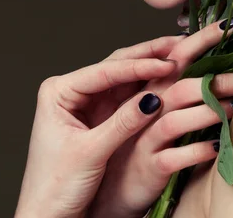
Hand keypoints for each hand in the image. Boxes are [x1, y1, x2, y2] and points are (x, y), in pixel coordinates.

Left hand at [14, 37, 184, 217]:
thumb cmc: (54, 188)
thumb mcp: (90, 153)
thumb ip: (122, 123)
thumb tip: (154, 99)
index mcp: (59, 92)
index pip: (105, 71)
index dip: (139, 66)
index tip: (167, 64)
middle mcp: (73, 90)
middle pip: (116, 65)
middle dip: (148, 55)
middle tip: (178, 45)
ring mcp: (88, 102)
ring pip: (125, 77)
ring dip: (151, 67)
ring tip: (178, 54)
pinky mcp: (101, 116)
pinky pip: (128, 95)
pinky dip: (148, 86)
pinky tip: (168, 77)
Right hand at [86, 20, 232, 217]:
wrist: (115, 187)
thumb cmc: (143, 140)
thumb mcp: (160, 110)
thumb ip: (183, 88)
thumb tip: (222, 66)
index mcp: (153, 88)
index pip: (177, 56)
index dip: (201, 39)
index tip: (228, 25)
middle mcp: (148, 109)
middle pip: (182, 86)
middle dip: (217, 80)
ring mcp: (146, 138)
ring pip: (176, 120)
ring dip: (208, 112)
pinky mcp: (150, 166)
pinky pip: (175, 157)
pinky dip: (197, 151)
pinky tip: (217, 147)